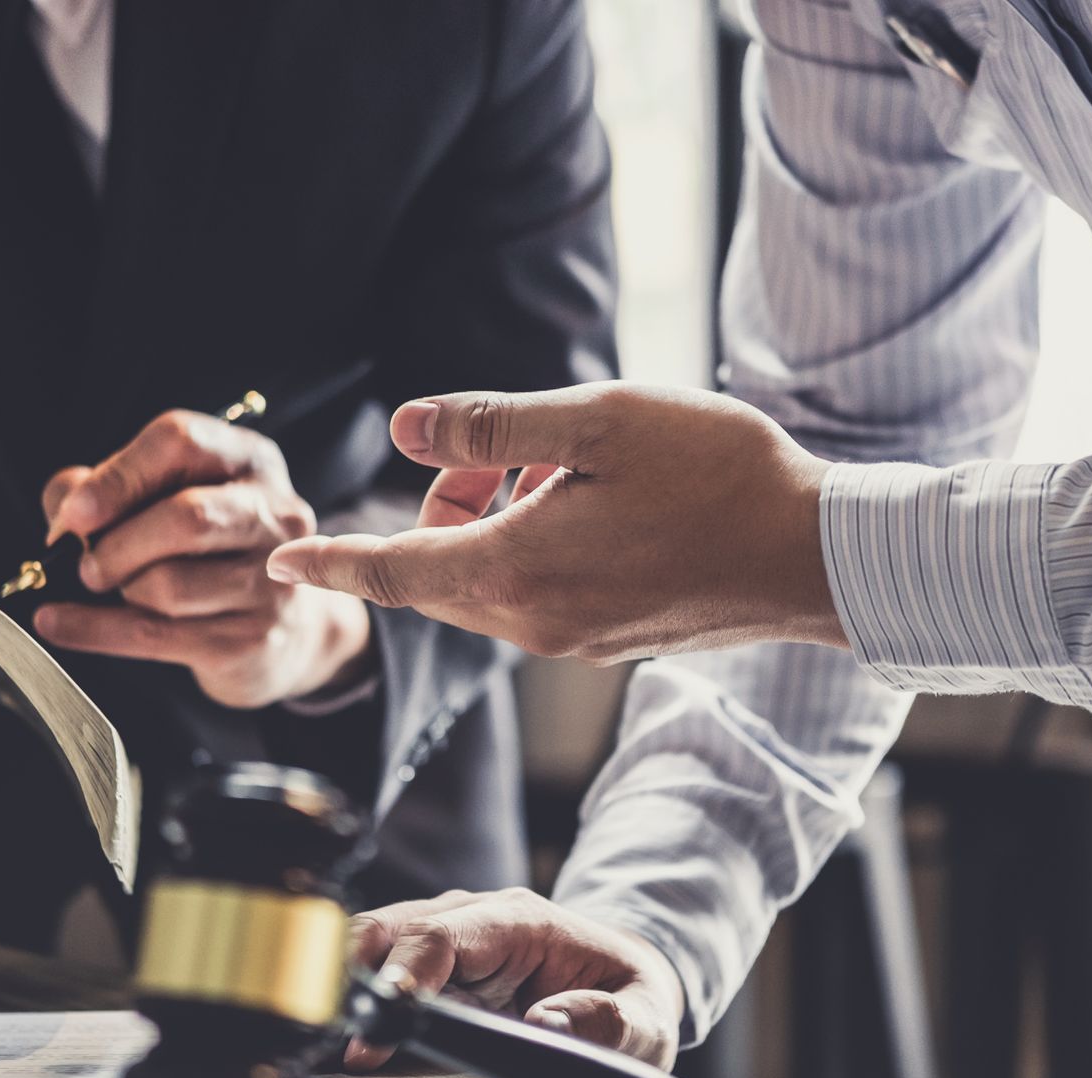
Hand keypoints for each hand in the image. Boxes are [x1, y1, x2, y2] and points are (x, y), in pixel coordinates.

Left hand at [34, 409, 372, 707]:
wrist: (286, 630)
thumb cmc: (210, 551)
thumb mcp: (166, 499)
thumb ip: (104, 488)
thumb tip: (64, 510)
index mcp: (249, 461)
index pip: (181, 443)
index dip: (119, 476)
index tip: (74, 512)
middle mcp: (274, 514)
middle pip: (186, 518)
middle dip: (116, 543)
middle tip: (84, 562)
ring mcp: (271, 581)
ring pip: (170, 585)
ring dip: (121, 587)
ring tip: (116, 587)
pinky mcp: (251, 638)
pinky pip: (154, 634)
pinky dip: (93, 629)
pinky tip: (55, 623)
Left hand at [267, 382, 843, 663]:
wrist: (814, 556)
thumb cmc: (716, 477)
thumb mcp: (597, 423)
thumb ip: (489, 427)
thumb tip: (405, 430)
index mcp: (514, 571)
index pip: (389, 571)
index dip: (327, 559)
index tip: (277, 559)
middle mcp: (531, 622)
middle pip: (437, 570)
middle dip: (445, 507)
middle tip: (514, 449)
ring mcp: (570, 640)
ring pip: (488, 580)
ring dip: (497, 522)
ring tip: (573, 468)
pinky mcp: (606, 640)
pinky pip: (534, 593)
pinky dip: (536, 546)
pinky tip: (603, 503)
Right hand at [345, 887, 685, 1071]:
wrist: (625, 981)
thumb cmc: (631, 999)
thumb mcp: (648, 1020)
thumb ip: (613, 1023)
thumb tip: (548, 1025)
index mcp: (520, 921)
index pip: (443, 936)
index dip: (404, 975)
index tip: (379, 1023)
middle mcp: (473, 917)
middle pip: (391, 929)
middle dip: (355, 976)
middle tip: (340, 1036)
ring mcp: (447, 936)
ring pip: (373, 942)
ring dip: (348, 986)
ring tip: (335, 1039)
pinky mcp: (432, 963)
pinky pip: (380, 966)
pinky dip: (358, 996)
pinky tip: (348, 1034)